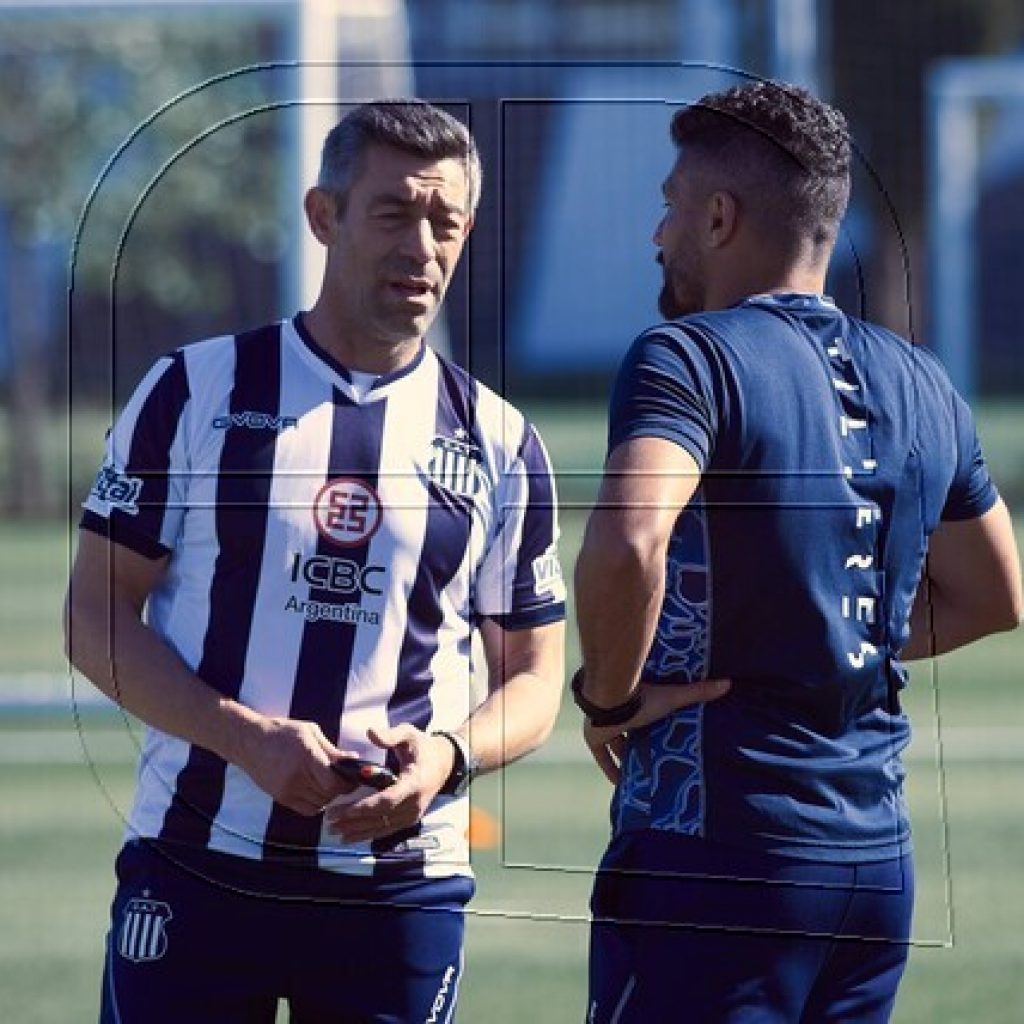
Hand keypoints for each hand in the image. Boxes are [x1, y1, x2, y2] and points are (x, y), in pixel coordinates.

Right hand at [234, 714, 355, 815]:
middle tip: (345, 779)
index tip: (353, 776)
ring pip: (320, 803)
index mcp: (306, 756)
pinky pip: (308, 810)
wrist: (249, 742)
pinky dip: (318, 804)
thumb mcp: (310, 732)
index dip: (347, 782)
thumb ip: (332, 750)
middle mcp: (296, 776)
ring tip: (329, 782)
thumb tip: (353, 759)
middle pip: (329, 794)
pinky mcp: (281, 798)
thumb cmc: (282, 732)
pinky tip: (317, 790)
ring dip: (330, 795)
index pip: (333, 782)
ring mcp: (288, 790)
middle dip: (341, 788)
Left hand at [325, 724, 455, 842]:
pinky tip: (351, 834)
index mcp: (415, 782)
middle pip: (382, 817)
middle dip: (355, 821)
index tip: (345, 810)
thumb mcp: (409, 734)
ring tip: (335, 831)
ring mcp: (413, 814)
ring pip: (382, 827)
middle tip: (330, 820)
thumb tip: (370, 733)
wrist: (443, 763)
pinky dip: (368, 833)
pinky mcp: (409, 819)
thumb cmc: (422, 747)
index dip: (366, 807)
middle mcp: (415, 803)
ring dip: (358, 831)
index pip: (389, 799)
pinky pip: (387, 829)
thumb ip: (390, 735)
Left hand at [584, 678, 730, 784]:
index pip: (643, 714)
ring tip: (640, 772)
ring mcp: (601, 725)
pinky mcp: (593, 738)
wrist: (610, 697)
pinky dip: (610, 769)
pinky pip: (601, 757)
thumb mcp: (673, 697)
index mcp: (634, 700)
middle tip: (652, 757)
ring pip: (614, 743)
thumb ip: (697, 692)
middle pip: (627, 731)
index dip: (649, 725)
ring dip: (624, 756)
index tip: (658, 735)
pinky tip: (621, 783)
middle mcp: (616, 712)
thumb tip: (727, 683)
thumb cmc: (641, 695)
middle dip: (636, 743)